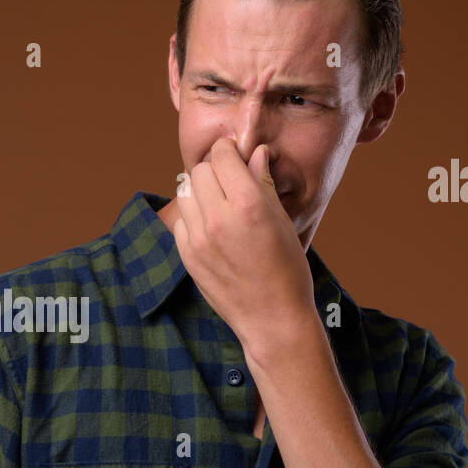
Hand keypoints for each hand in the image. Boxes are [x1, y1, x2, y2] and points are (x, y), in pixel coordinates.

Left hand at [171, 137, 317, 362]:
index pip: (222, 156)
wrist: (272, 318)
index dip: (227, 150)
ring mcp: (199, 239)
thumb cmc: (287, 269)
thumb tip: (255, 152)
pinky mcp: (188, 256)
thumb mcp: (282, 220)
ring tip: (218, 202)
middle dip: (214, 169)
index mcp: (248, 204)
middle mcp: (219, 218)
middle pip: (200, 170)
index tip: (233, 154)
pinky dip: (192, 216)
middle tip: (228, 179)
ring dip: (200, 190)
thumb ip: (263, 183)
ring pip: (185, 192)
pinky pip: (180, 220)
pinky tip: (211, 226)